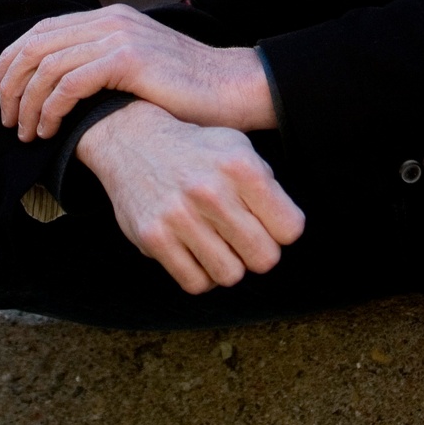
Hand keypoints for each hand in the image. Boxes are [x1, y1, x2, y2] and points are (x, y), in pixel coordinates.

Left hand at [0, 3, 275, 139]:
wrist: (232, 88)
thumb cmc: (187, 92)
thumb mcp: (138, 69)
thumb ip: (103, 66)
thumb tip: (62, 90)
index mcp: (108, 18)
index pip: (41, 31)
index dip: (11, 58)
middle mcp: (108, 21)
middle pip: (35, 46)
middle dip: (12, 84)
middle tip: (7, 119)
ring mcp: (117, 37)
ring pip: (47, 67)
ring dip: (28, 104)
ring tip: (27, 134)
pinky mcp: (127, 59)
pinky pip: (69, 83)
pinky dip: (51, 108)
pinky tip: (50, 131)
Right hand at [76, 100, 304, 293]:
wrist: (133, 140)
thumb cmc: (196, 150)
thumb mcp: (238, 147)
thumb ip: (267, 186)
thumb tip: (287, 231)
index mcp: (240, 166)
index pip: (290, 229)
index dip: (280, 229)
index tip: (265, 221)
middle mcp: (210, 190)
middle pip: (264, 258)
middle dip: (257, 251)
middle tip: (241, 236)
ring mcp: (179, 215)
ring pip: (231, 275)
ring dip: (228, 264)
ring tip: (217, 242)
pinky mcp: (153, 237)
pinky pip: (196, 283)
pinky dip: (200, 274)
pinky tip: (194, 251)